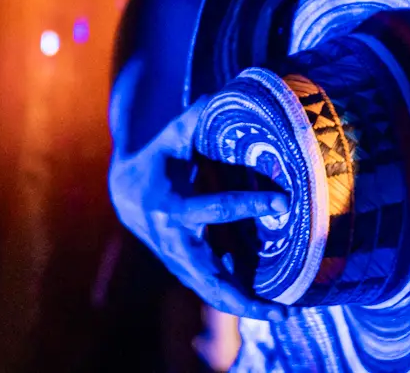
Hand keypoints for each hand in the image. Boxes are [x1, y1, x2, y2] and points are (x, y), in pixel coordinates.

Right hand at [109, 64, 287, 319]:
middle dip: (244, 297)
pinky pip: (213, 290)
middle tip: (282, 311)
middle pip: (210, 277)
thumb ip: (195, 119)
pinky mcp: (186, 270)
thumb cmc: (156, 159)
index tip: (284, 201)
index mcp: (169, 206)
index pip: (214, 209)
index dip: (250, 205)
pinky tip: (272, 306)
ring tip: (284, 315)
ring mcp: (178, 261)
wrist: (125, 192)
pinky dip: (239, 301)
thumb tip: (225, 92)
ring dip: (246, 308)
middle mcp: (173, 242)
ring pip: (212, 293)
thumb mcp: (170, 138)